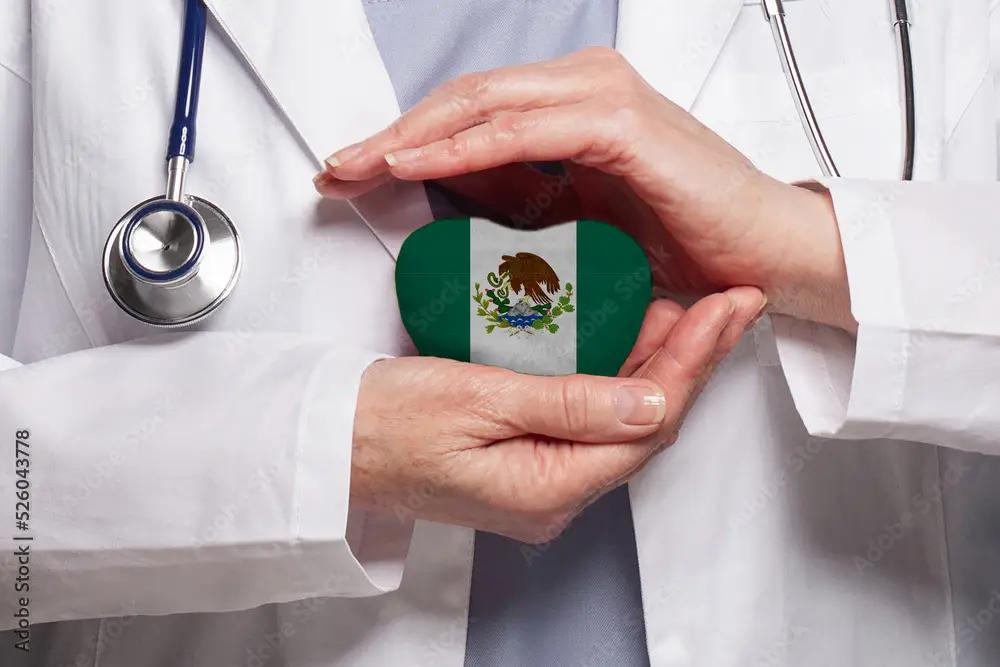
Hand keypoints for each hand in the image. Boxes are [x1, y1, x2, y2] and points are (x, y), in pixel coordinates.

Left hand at [315, 48, 853, 330]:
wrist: (765, 255)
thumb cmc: (686, 239)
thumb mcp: (580, 220)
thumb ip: (524, 197)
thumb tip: (460, 195)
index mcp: (572, 105)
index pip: (470, 111)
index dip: (407, 138)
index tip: (355, 172)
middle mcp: (582, 88)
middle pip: (464, 100)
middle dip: (393, 135)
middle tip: (337, 170)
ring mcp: (600, 98)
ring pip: (482, 105)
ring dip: (413, 137)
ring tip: (359, 168)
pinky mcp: (618, 125)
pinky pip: (522, 133)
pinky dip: (464, 149)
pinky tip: (418, 167)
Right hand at [351, 288, 763, 542]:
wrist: (330, 444)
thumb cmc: (383, 423)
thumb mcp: (475, 401)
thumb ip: (569, 404)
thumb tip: (652, 402)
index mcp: (548, 488)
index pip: (647, 423)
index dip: (693, 362)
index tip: (722, 309)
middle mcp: (554, 496)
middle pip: (646, 425)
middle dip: (693, 361)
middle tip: (728, 304)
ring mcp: (542, 483)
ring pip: (623, 421)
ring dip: (659, 364)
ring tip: (695, 311)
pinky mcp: (528, 463)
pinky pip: (591, 420)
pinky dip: (617, 376)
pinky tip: (630, 338)